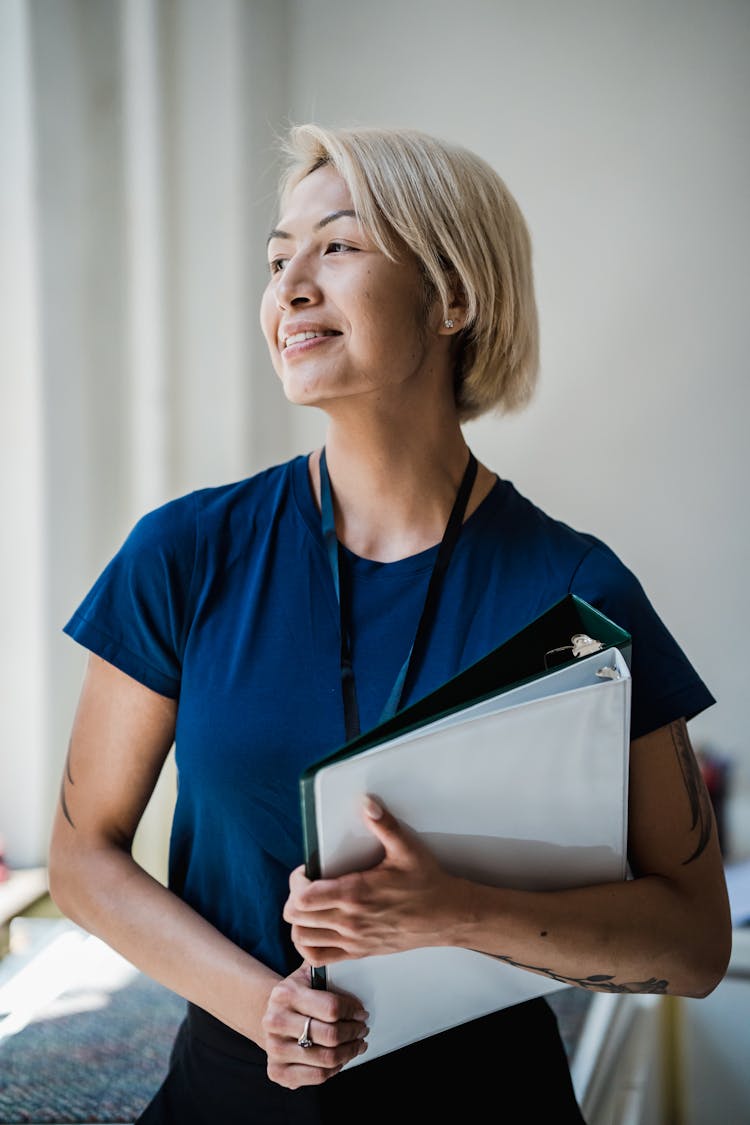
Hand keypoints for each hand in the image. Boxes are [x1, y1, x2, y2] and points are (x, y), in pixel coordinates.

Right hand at [261, 961, 368, 1088]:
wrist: (272, 1017)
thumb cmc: (298, 995)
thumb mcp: (308, 974)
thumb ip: (325, 964)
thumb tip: (348, 957)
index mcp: (285, 992)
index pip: (331, 1007)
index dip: (353, 1011)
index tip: (362, 1013)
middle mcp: (275, 1021)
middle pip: (330, 1035)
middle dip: (354, 1032)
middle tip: (363, 1029)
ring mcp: (274, 1048)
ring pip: (327, 1058)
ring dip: (349, 1052)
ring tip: (357, 1044)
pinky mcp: (277, 1071)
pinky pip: (317, 1076)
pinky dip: (335, 1069)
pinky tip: (341, 1059)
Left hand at [284, 795, 462, 964]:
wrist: (447, 916)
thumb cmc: (427, 884)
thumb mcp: (407, 849)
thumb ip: (384, 824)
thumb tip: (367, 803)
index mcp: (356, 894)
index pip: (303, 897)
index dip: (296, 882)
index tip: (307, 870)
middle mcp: (350, 920)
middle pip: (296, 917)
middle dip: (293, 897)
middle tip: (306, 884)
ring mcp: (353, 940)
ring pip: (302, 939)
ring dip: (298, 921)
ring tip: (309, 905)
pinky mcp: (359, 952)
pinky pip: (319, 958)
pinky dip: (308, 945)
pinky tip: (316, 929)